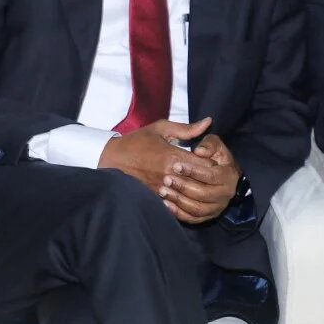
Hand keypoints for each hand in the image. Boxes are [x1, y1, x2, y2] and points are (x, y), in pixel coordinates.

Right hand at [98, 117, 213, 197]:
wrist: (112, 159)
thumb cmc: (138, 141)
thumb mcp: (161, 129)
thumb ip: (186, 128)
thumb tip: (208, 122)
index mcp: (173, 156)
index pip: (205, 165)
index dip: (212, 162)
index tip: (212, 159)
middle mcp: (169, 175)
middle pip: (200, 181)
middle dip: (208, 177)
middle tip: (212, 173)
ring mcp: (162, 188)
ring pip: (190, 193)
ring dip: (197, 188)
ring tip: (201, 182)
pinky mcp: (156, 197)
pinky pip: (177, 201)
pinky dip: (184, 197)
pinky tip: (186, 191)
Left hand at [160, 134, 240, 223]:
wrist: (223, 177)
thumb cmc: (216, 158)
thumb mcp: (216, 145)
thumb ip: (209, 143)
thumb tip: (199, 151)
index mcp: (229, 176)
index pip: (211, 176)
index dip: (193, 171)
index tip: (176, 165)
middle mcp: (225, 194)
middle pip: (203, 194)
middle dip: (183, 186)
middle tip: (166, 179)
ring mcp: (217, 207)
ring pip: (197, 209)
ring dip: (178, 200)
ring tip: (163, 190)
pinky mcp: (208, 216)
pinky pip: (192, 218)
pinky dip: (178, 213)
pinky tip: (165, 203)